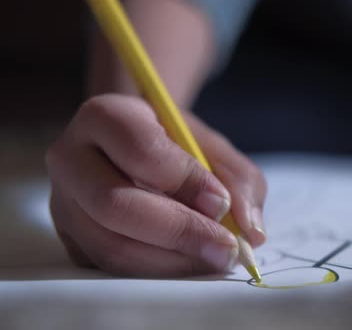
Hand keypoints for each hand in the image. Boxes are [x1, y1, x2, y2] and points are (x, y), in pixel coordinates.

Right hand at [46, 94, 266, 276]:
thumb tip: (251, 231)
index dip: (185, 181)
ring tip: (213, 258)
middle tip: (226, 248)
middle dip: (180, 232)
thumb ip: (239, 180)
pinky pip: (109, 265)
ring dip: (171, 261)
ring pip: (111, 245)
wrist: (134, 148)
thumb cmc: (176, 144)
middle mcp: (72, 157)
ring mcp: (63, 202)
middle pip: (115, 205)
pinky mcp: (69, 237)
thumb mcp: (213, 146)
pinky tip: (188, 263)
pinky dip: (156, 271)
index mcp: (106, 116)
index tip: (221, 203)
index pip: (141, 151)